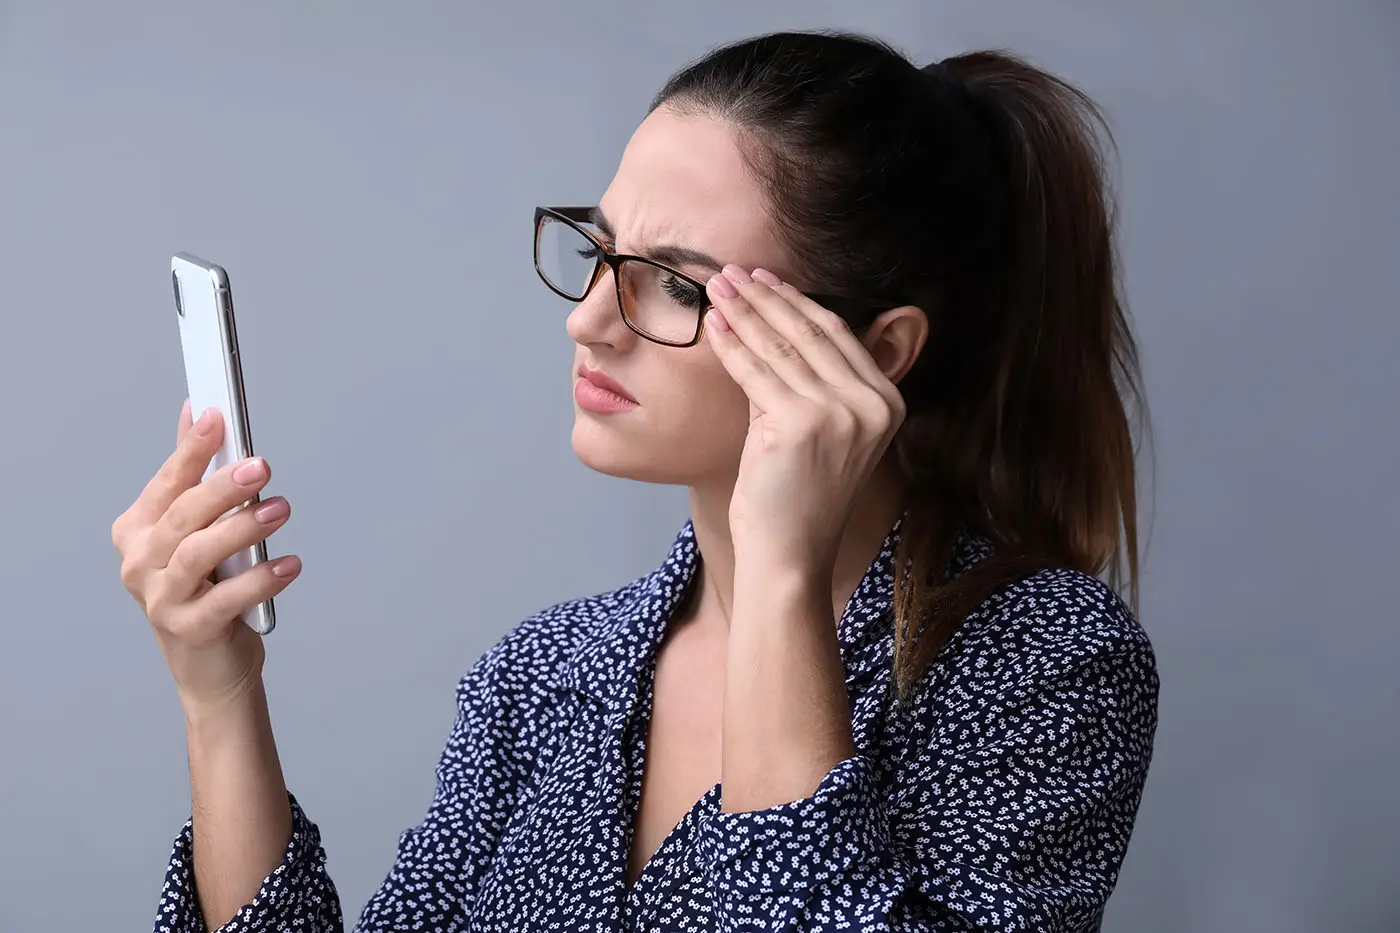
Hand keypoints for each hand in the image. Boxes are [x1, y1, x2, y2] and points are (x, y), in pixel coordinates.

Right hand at [111, 399, 300, 712]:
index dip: (192, 449)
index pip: (167, 483)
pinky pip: (225, 599)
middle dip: (221, 487)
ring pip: (197, 554)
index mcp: (137, 532)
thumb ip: (192, 476)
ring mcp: (160, 599)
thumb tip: (198, 413)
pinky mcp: (189, 629)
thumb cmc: (205, 590)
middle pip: (182, 516)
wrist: (210, 667)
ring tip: (281, 509)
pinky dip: (260, 580)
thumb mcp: (196, 532)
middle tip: (261, 466)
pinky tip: (290, 565)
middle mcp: (140, 564)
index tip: (218, 417)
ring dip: (241, 528)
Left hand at [704, 265, 905, 571]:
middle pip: (810, 334)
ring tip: (717, 288)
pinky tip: (713, 325)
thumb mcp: (815, 430)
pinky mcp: (801, 425)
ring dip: (744, 313)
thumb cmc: (797, 498)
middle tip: (733, 272)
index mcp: (886, 403)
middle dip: (766, 298)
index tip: (766, 279)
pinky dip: (730, 346)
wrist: (791, 554)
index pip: (837, 336)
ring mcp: (840, 414)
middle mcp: (871, 405)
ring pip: (780, 348)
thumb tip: (762, 325)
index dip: (798, 303)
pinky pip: (756, 373)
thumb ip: (800, 382)